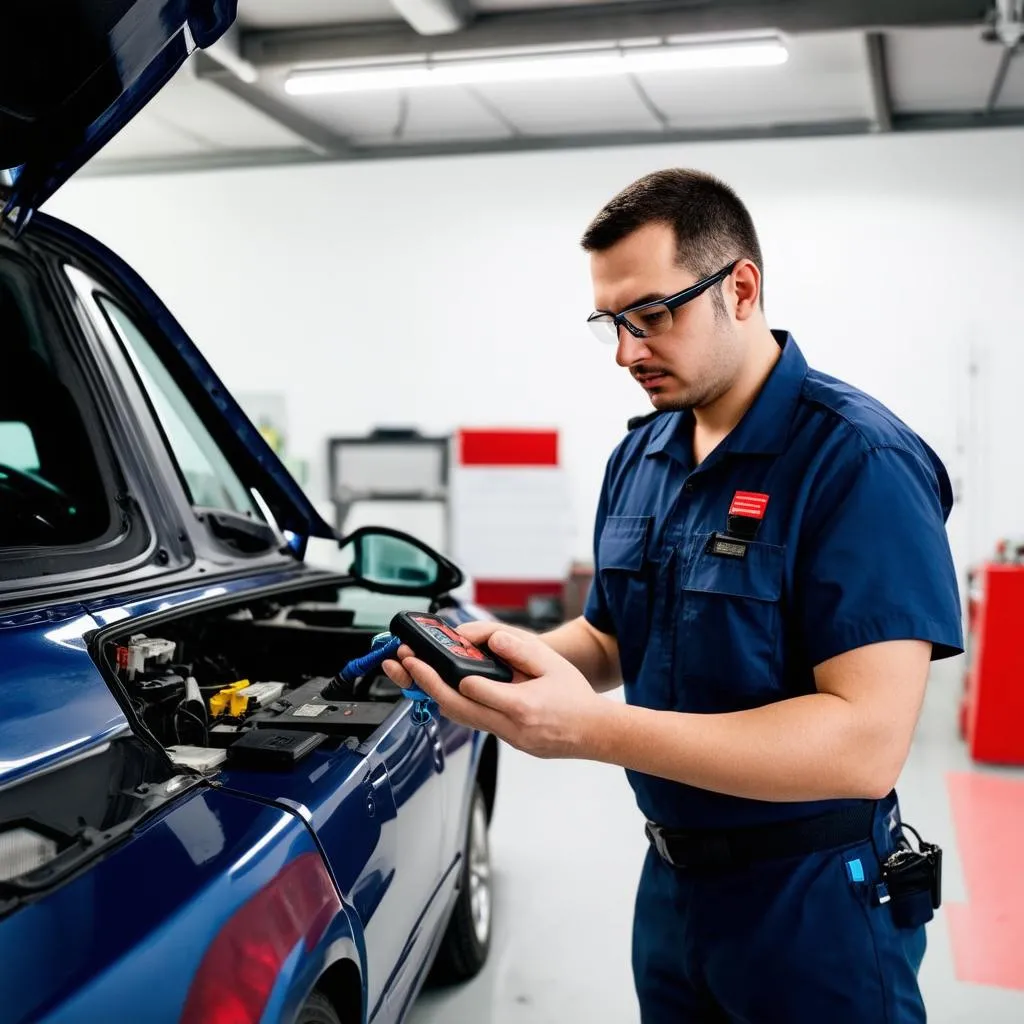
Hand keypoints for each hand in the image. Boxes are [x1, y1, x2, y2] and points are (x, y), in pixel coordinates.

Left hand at [382, 625, 610, 759]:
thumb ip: (522, 650)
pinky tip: (445, 692)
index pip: (475, 691)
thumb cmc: (577, 698)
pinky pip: (475, 724)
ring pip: (462, 719)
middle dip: (427, 684)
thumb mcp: (553, 664)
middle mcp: (510, 727)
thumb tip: (492, 641)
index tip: (432, 661)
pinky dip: (456, 706)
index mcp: (521, 706)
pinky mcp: (508, 741)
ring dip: (436, 697)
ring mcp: (508, 738)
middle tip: (406, 665)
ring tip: (415, 676)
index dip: (452, 676)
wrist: (596, 733)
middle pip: (457, 709)